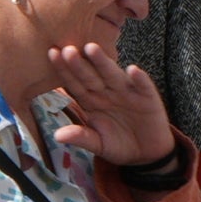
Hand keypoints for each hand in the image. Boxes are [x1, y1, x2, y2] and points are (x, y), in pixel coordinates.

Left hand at [47, 41, 174, 165]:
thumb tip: (57, 136)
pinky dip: (139, 79)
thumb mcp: (98, 144)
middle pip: (91, 76)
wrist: (147, 152)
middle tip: (67, 49)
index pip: (75, 84)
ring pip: (113, 75)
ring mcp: (128, 92)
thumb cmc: (119, 144)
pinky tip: (132, 70)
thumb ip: (81, 137)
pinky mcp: (148, 97)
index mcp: (92, 101)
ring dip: (104, 63)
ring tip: (92, 49)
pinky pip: (143, 86)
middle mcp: (107, 92)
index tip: (52, 55)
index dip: (64, 70)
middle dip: (80, 63)